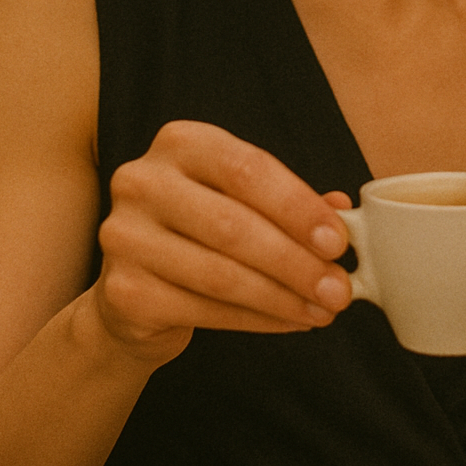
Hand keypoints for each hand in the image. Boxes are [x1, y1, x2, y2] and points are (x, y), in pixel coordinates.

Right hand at [93, 121, 352, 363]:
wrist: (136, 291)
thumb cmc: (201, 232)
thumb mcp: (243, 201)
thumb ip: (288, 202)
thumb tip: (342, 211)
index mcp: (179, 143)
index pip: (246, 169)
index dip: (297, 206)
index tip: (338, 242)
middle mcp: (142, 181)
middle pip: (233, 225)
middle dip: (296, 262)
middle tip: (338, 289)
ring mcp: (124, 236)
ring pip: (221, 273)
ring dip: (282, 297)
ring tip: (322, 310)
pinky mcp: (122, 291)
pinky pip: (204, 310)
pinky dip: (257, 320)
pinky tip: (290, 321)